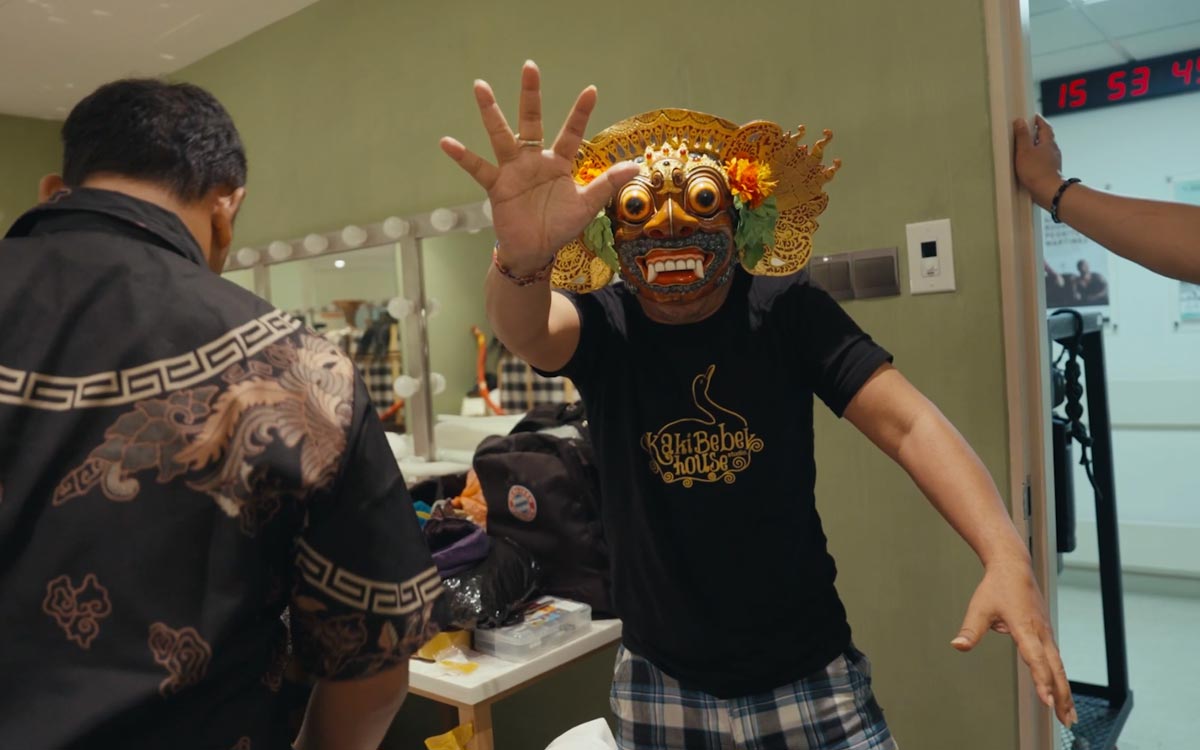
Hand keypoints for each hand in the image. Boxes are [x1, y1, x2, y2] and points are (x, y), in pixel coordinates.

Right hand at [440, 61, 639, 272]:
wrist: (535, 250)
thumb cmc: (560, 226)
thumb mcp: (587, 206)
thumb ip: (606, 184)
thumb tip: (634, 166)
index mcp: (559, 163)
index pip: (571, 132)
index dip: (580, 113)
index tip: (591, 90)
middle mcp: (534, 160)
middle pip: (531, 120)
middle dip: (530, 94)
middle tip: (529, 66)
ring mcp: (514, 170)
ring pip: (501, 136)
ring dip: (491, 112)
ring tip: (480, 86)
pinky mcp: (497, 186)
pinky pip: (478, 168)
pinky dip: (463, 157)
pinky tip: (447, 142)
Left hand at [952, 559, 1076, 727]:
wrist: (1014, 567)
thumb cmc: (997, 587)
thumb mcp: (979, 608)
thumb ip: (970, 630)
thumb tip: (958, 646)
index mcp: (1024, 627)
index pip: (1035, 658)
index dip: (1041, 681)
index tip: (1047, 701)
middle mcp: (1040, 632)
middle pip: (1056, 668)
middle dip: (1062, 695)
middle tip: (1065, 720)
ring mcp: (1046, 633)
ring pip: (1060, 666)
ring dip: (1065, 691)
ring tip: (1069, 716)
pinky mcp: (1047, 633)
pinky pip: (1057, 660)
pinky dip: (1061, 678)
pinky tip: (1062, 691)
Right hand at [1013, 115, 1063, 209]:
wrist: (1047, 191)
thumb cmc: (1036, 171)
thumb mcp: (1024, 150)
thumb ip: (1022, 135)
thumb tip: (1020, 121)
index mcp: (1048, 142)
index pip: (1045, 126)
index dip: (1039, 121)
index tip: (1033, 117)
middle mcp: (1053, 150)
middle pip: (1046, 137)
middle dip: (1038, 133)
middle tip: (1028, 131)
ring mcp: (1053, 161)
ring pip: (1045, 149)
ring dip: (1037, 147)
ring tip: (1027, 147)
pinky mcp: (1050, 171)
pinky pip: (1044, 161)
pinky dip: (1037, 158)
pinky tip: (1030, 164)